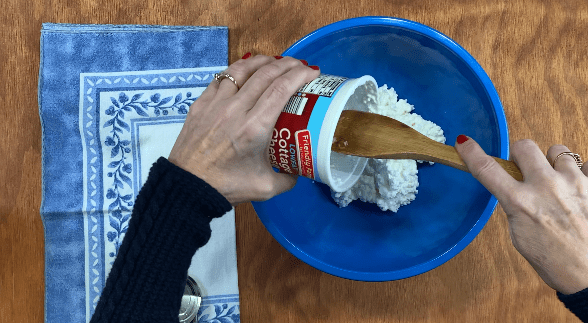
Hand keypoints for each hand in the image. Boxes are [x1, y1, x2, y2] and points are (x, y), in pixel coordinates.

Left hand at [168, 55, 319, 205]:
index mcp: (254, 127)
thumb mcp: (266, 187)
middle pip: (265, 74)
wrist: (188, 187)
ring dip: (262, 61)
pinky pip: (221, 79)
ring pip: (241, 70)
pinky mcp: (200, 104)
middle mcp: (235, 109)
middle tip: (299, 66)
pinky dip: (237, 71)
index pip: (281, 89)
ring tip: (274, 62)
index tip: (311, 72)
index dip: (299, 75)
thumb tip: (299, 169)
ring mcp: (215, 104)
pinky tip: (245, 72)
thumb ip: (288, 179)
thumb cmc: (226, 186)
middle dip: (286, 64)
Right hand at [455, 137, 587, 294]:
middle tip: (524, 168)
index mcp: (521, 203)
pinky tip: (576, 191)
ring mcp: (573, 183)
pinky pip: (583, 164)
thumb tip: (515, 192)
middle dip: (521, 155)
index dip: (471, 153)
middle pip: (524, 146)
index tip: (463, 143)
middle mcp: (546, 187)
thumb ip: (516, 208)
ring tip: (557, 182)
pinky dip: (578, 173)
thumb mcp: (520, 237)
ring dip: (552, 163)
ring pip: (557, 150)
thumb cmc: (557, 263)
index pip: (487, 169)